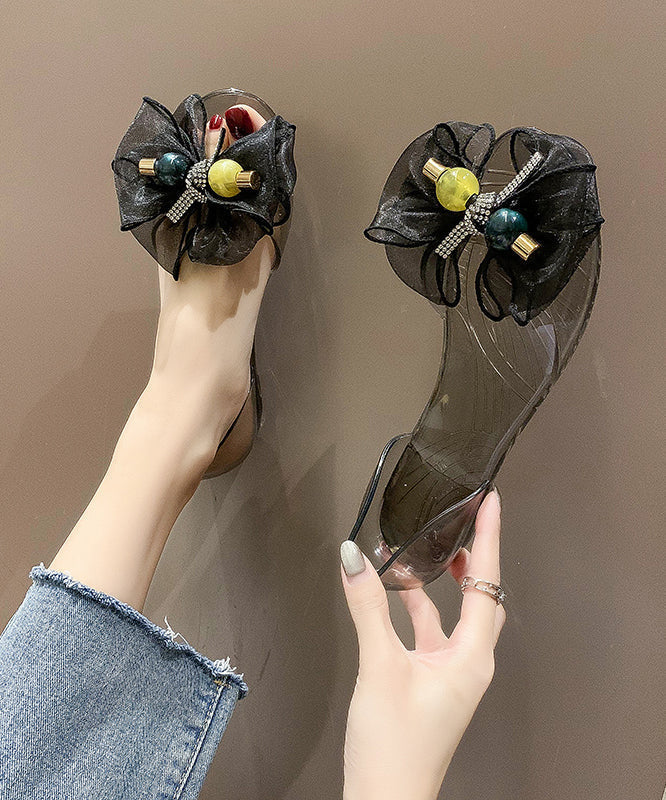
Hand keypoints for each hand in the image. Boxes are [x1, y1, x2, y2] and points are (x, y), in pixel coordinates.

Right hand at [340, 489, 504, 799]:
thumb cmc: (395, 748)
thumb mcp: (380, 666)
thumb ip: (368, 608)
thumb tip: (354, 558)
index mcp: (471, 657)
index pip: (487, 583)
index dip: (488, 538)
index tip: (490, 503)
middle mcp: (468, 662)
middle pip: (480, 595)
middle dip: (472, 555)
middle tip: (465, 519)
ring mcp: (449, 672)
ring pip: (451, 613)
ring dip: (438, 580)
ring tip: (420, 548)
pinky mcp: (429, 680)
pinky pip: (428, 631)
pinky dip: (415, 607)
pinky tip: (395, 591)